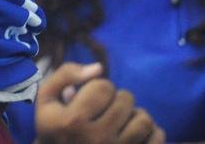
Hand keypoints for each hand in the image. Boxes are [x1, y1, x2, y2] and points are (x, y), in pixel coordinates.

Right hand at [35, 62, 164, 143]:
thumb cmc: (53, 126)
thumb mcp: (46, 98)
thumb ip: (66, 74)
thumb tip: (99, 68)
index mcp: (73, 120)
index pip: (103, 87)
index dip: (97, 86)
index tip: (90, 96)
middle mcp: (97, 138)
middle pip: (125, 100)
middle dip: (116, 98)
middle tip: (106, 107)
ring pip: (144, 120)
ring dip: (134, 114)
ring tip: (122, 119)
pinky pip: (157, 137)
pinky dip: (151, 131)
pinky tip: (135, 132)